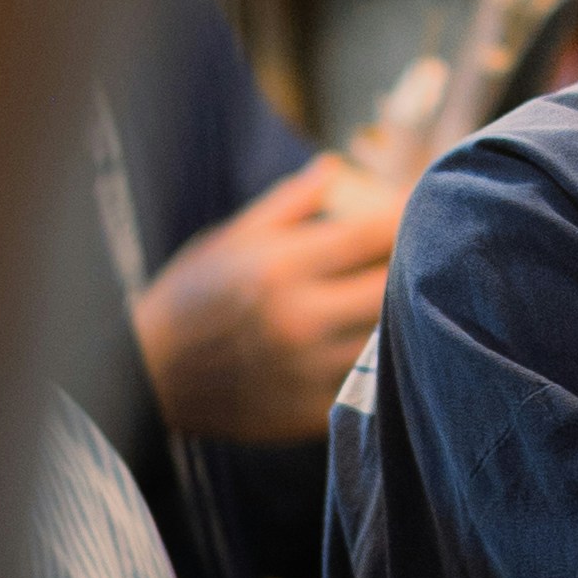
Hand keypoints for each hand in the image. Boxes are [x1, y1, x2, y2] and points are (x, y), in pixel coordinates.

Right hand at [136, 156, 403, 442]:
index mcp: (281, 267)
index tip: (424, 205)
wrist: (147, 378)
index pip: (374, 233)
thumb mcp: (230, 239)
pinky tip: (388, 347)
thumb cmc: (190, 298)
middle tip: (431, 251)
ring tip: (418, 297)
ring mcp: (307, 371)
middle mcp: (299, 319)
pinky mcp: (309, 412)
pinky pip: (370, 384)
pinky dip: (383, 364)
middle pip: (395, 286)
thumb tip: (333, 165)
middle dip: (419, 263)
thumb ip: (288, 204)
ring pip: (392, 339)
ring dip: (409, 316)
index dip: (408, 214)